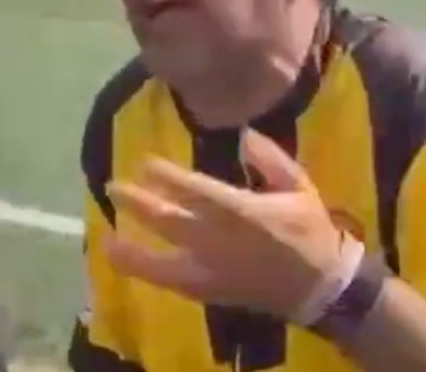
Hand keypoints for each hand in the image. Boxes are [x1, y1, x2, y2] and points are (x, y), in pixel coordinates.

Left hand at [104, 128, 342, 319]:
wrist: (319, 285)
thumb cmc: (309, 230)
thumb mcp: (299, 185)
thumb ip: (271, 159)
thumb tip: (245, 134)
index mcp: (242, 211)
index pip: (195, 191)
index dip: (167, 176)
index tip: (146, 162)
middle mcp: (219, 241)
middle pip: (169, 220)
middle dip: (138, 202)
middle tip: (114, 186)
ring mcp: (211, 270)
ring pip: (161, 259)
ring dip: (132, 245)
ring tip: (106, 233)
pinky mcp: (208, 291)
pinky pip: (169, 282)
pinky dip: (145, 271)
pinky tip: (124, 260)